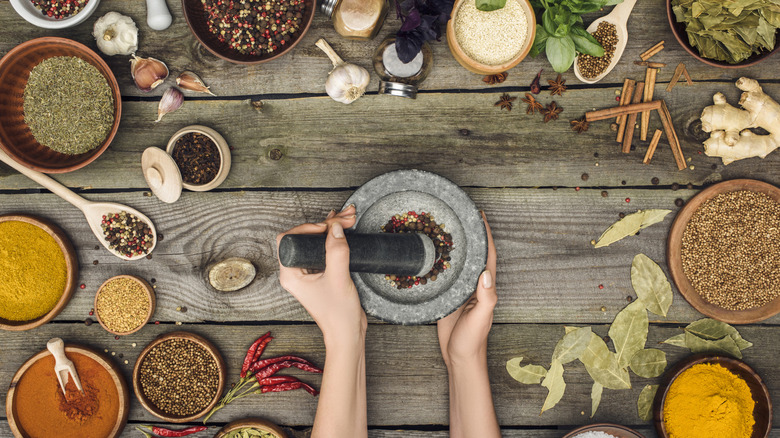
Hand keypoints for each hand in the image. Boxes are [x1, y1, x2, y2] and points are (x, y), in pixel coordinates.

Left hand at [277, 205, 366, 345]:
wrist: (348, 333)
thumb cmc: (338, 315)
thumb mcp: (338, 279)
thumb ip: (336, 251)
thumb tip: (335, 227)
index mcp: (290, 274)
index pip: (289, 239)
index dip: (308, 227)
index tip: (328, 227)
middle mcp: (295, 272)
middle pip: (304, 237)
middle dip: (326, 224)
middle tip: (345, 218)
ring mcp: (308, 273)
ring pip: (315, 241)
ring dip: (332, 228)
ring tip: (349, 219)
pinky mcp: (320, 274)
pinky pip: (323, 249)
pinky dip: (334, 238)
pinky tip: (344, 228)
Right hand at [437, 212, 496, 367]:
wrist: (459, 357)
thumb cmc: (473, 340)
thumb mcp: (480, 318)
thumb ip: (486, 297)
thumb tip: (486, 273)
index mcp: (485, 286)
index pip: (488, 254)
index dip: (485, 234)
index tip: (479, 215)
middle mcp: (474, 284)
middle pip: (473, 253)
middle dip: (469, 234)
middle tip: (458, 214)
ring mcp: (461, 290)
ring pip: (458, 262)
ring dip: (454, 246)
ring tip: (442, 227)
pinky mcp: (448, 296)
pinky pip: (444, 275)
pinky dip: (439, 262)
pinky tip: (429, 254)